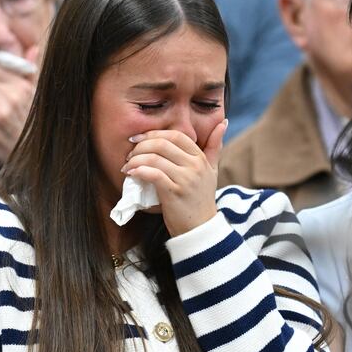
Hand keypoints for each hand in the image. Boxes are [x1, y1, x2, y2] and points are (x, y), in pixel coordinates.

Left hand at [122, 119, 227, 235]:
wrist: (200, 229)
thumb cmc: (201, 199)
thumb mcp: (212, 171)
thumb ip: (215, 146)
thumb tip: (223, 122)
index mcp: (201, 158)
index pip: (176, 135)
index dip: (154, 133)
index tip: (138, 139)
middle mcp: (195, 165)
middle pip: (162, 144)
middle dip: (141, 146)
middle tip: (130, 153)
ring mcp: (186, 179)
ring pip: (155, 158)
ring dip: (136, 159)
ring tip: (128, 165)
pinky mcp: (174, 192)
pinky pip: (153, 174)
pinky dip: (139, 171)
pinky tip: (131, 174)